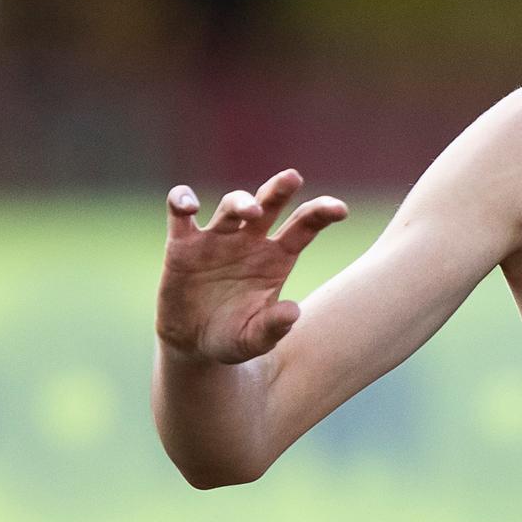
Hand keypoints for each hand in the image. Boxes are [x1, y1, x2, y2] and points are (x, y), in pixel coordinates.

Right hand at [156, 170, 347, 364]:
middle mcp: (251, 240)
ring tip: (250, 211)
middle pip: (270, 204)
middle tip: (293, 177)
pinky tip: (188, 205)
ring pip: (232, 205)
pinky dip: (181, 200)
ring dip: (241, 201)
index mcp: (278, 257)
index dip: (322, 213)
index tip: (341, 210)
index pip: (304, 226)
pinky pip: (180, 213)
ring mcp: (218, 238)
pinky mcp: (183, 244)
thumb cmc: (233, 337)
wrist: (193, 344)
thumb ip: (273, 327)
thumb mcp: (254, 340)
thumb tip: (293, 312)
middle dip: (280, 188)